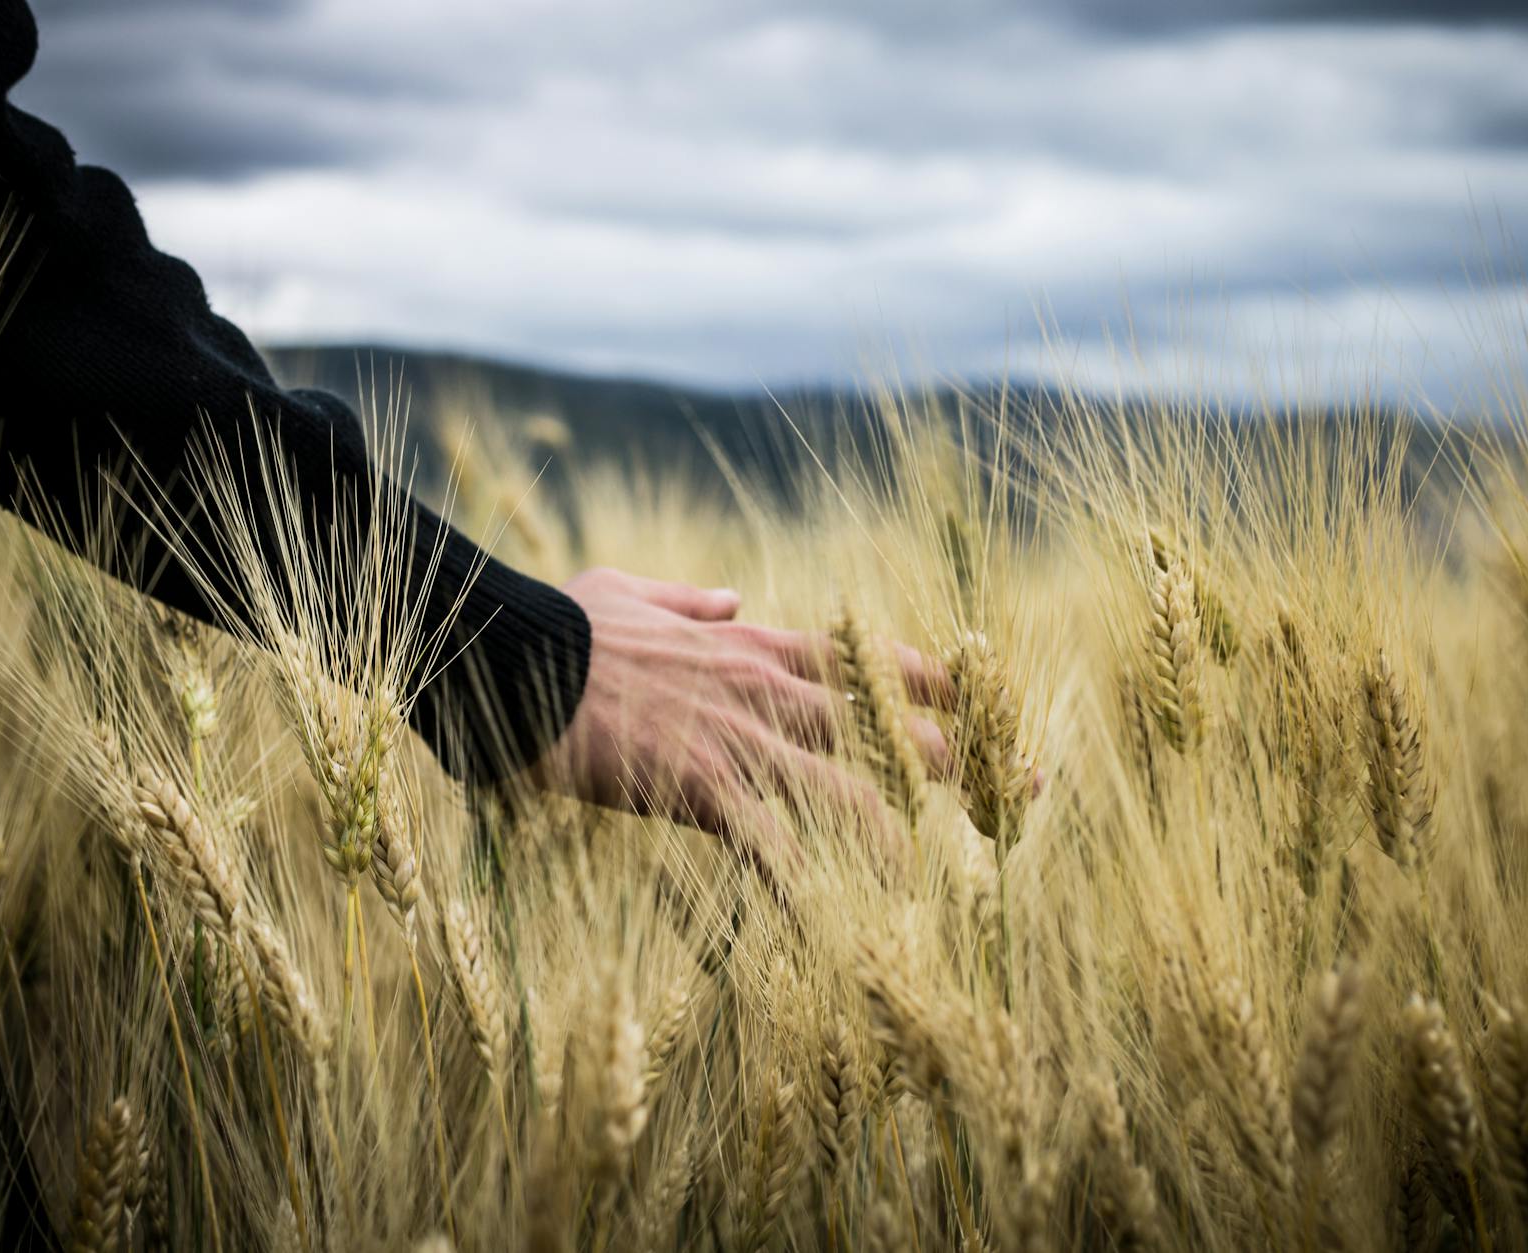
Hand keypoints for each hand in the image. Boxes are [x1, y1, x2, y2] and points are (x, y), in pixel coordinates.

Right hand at [536, 567, 953, 885]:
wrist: (516, 656)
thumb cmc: (566, 624)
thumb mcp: (635, 592)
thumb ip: (694, 599)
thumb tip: (732, 594)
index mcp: (753, 644)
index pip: (868, 659)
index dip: (934, 681)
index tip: (980, 699)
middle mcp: (764, 689)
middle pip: (885, 725)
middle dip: (953, 759)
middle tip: (1011, 790)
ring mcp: (739, 739)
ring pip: (847, 790)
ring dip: (895, 835)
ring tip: (931, 879)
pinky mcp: (702, 787)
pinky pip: (771, 846)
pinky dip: (807, 887)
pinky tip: (837, 926)